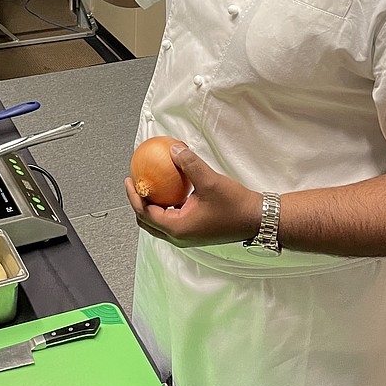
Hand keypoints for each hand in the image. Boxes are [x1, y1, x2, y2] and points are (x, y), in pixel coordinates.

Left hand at [125, 143, 262, 247]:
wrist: (256, 219)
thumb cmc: (235, 205)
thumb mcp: (209, 180)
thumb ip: (189, 163)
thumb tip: (173, 149)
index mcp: (178, 228)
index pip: (145, 213)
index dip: (133, 196)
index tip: (129, 179)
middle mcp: (180, 236)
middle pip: (147, 222)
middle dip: (138, 203)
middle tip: (134, 183)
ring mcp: (188, 236)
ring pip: (159, 223)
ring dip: (151, 206)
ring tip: (149, 186)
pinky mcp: (195, 232)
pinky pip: (172, 220)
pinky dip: (165, 207)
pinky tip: (169, 191)